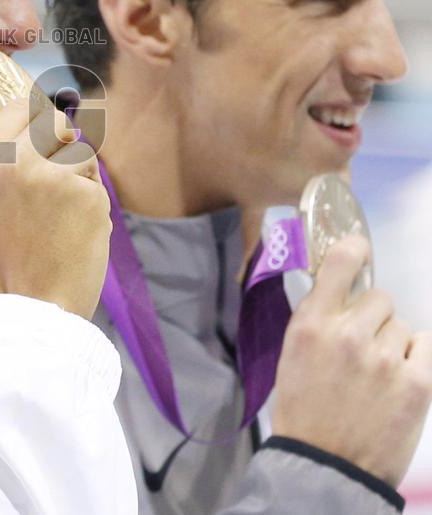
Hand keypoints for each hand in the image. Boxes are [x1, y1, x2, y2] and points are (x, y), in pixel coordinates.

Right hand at [0, 93, 110, 318]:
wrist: (24, 313)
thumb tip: (16, 128)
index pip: (19, 107)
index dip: (33, 118)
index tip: (39, 132)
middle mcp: (18, 159)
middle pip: (55, 123)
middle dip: (60, 144)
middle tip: (53, 178)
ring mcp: (56, 176)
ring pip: (81, 155)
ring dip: (77, 178)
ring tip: (58, 219)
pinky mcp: (90, 196)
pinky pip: (95, 187)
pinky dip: (90, 207)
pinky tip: (73, 234)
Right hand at [271, 235, 431, 486]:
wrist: (326, 463)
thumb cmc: (304, 408)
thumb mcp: (294, 354)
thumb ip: (318, 320)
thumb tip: (341, 291)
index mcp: (310, 325)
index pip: (340, 264)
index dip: (353, 250)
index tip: (358, 248)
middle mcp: (348, 334)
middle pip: (379, 299)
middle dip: (373, 318)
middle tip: (363, 347)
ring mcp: (385, 358)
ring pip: (401, 327)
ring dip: (393, 344)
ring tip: (378, 376)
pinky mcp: (418, 382)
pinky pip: (425, 347)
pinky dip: (415, 360)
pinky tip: (399, 381)